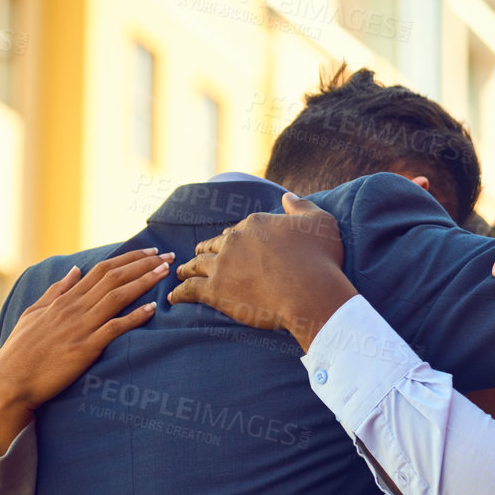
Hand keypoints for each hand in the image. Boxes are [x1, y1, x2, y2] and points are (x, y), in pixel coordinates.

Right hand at [0, 250, 171, 453]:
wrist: (9, 381)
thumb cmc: (21, 350)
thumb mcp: (33, 313)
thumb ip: (57, 291)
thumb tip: (75, 270)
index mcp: (64, 300)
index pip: (102, 270)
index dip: (129, 258)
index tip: (151, 251)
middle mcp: (74, 308)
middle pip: (114, 278)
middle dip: (144, 264)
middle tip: (170, 255)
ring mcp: (79, 327)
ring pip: (117, 297)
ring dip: (144, 282)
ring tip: (166, 272)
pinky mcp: (84, 349)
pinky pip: (113, 329)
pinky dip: (133, 317)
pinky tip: (152, 309)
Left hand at [170, 193, 354, 351]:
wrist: (313, 294)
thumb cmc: (321, 261)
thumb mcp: (320, 223)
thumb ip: (301, 206)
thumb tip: (286, 196)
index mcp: (255, 223)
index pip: (238, 230)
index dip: (236, 239)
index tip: (235, 247)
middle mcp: (233, 240)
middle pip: (214, 245)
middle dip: (207, 250)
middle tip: (200, 257)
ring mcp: (221, 265)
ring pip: (197, 264)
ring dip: (188, 268)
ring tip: (181, 272)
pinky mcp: (215, 291)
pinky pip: (189, 290)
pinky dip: (180, 293)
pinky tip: (173, 297)